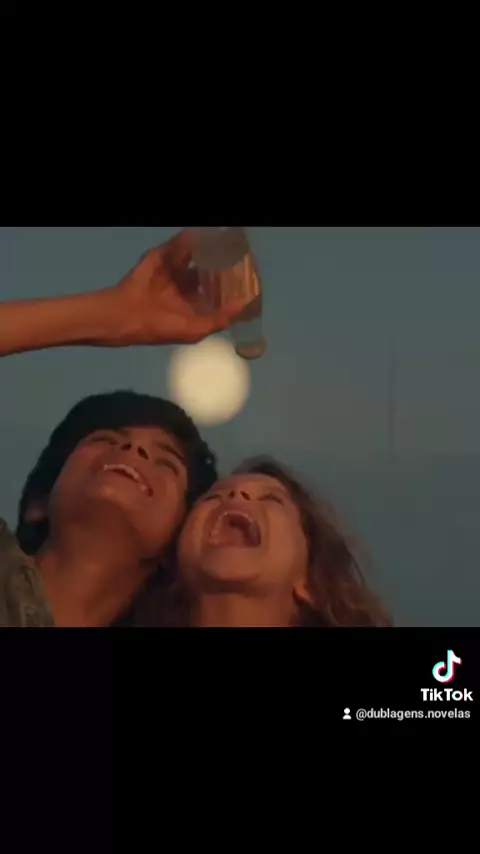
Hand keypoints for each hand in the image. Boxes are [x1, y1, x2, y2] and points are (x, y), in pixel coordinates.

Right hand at [104, 229, 247, 345]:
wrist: (127, 315)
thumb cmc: (162, 326)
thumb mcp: (196, 330)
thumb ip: (220, 318)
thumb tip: (244, 304)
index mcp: (193, 302)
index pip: (218, 289)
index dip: (232, 283)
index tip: (248, 276)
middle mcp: (185, 283)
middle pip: (210, 268)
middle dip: (224, 262)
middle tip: (240, 254)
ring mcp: (173, 268)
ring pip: (197, 254)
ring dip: (211, 248)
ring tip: (228, 242)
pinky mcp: (161, 255)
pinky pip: (180, 244)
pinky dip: (191, 240)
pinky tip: (207, 237)